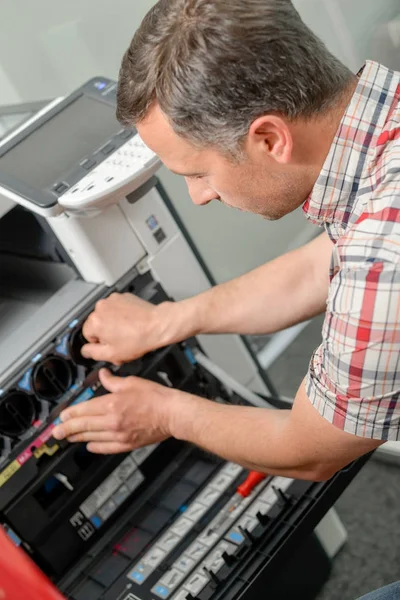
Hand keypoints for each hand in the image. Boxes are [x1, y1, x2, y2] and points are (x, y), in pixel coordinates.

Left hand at [52, 369, 180, 453]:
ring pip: (91, 438)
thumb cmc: (156, 398)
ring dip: (78, 438)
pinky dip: (95, 447)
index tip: (62, 416)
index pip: (83, 411)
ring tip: (69, 438)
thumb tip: (103, 375)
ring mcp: (119, 435)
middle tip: (57, 432)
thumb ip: (113, 381)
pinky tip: (89, 446)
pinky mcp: (127, 444)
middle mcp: (112, 422)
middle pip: (83, 427)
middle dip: (67, 429)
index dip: (70, 415)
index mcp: (111, 404)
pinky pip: (105, 448)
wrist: (172, 414)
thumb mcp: (132, 382)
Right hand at [81, 293, 172, 364]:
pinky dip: (122, 315)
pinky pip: (117, 308)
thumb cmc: (138, 338)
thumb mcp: (111, 354)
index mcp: (95, 321)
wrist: (157, 324)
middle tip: (120, 341)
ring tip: (127, 332)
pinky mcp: (123, 297)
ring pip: (106, 315)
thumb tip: (85, 350)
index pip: (87, 334)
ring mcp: (112, 300)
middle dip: (106, 333)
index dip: (99, 343)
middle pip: (97, 324)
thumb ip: (92, 353)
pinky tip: (131, 323)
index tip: (109, 345)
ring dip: (113, 323)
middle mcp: (101, 307)